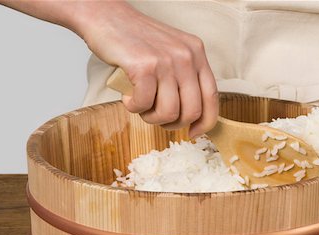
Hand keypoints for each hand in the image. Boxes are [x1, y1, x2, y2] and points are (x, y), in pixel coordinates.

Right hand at [81, 1, 217, 136]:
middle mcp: (187, 56)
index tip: (194, 132)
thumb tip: (191, 115)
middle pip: (191, 111)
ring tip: (140, 105)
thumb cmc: (136, 41)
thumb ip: (184, 78)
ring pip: (169, 112)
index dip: (205, 121)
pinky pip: (144, 104)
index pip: (212, 97)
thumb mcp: (172, 54)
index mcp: (197, 54)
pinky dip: (133, 107)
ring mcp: (166, 61)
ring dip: (151, 118)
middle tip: (156, 117)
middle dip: (172, 124)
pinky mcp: (144, 66)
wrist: (106, 17)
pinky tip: (127, 97)